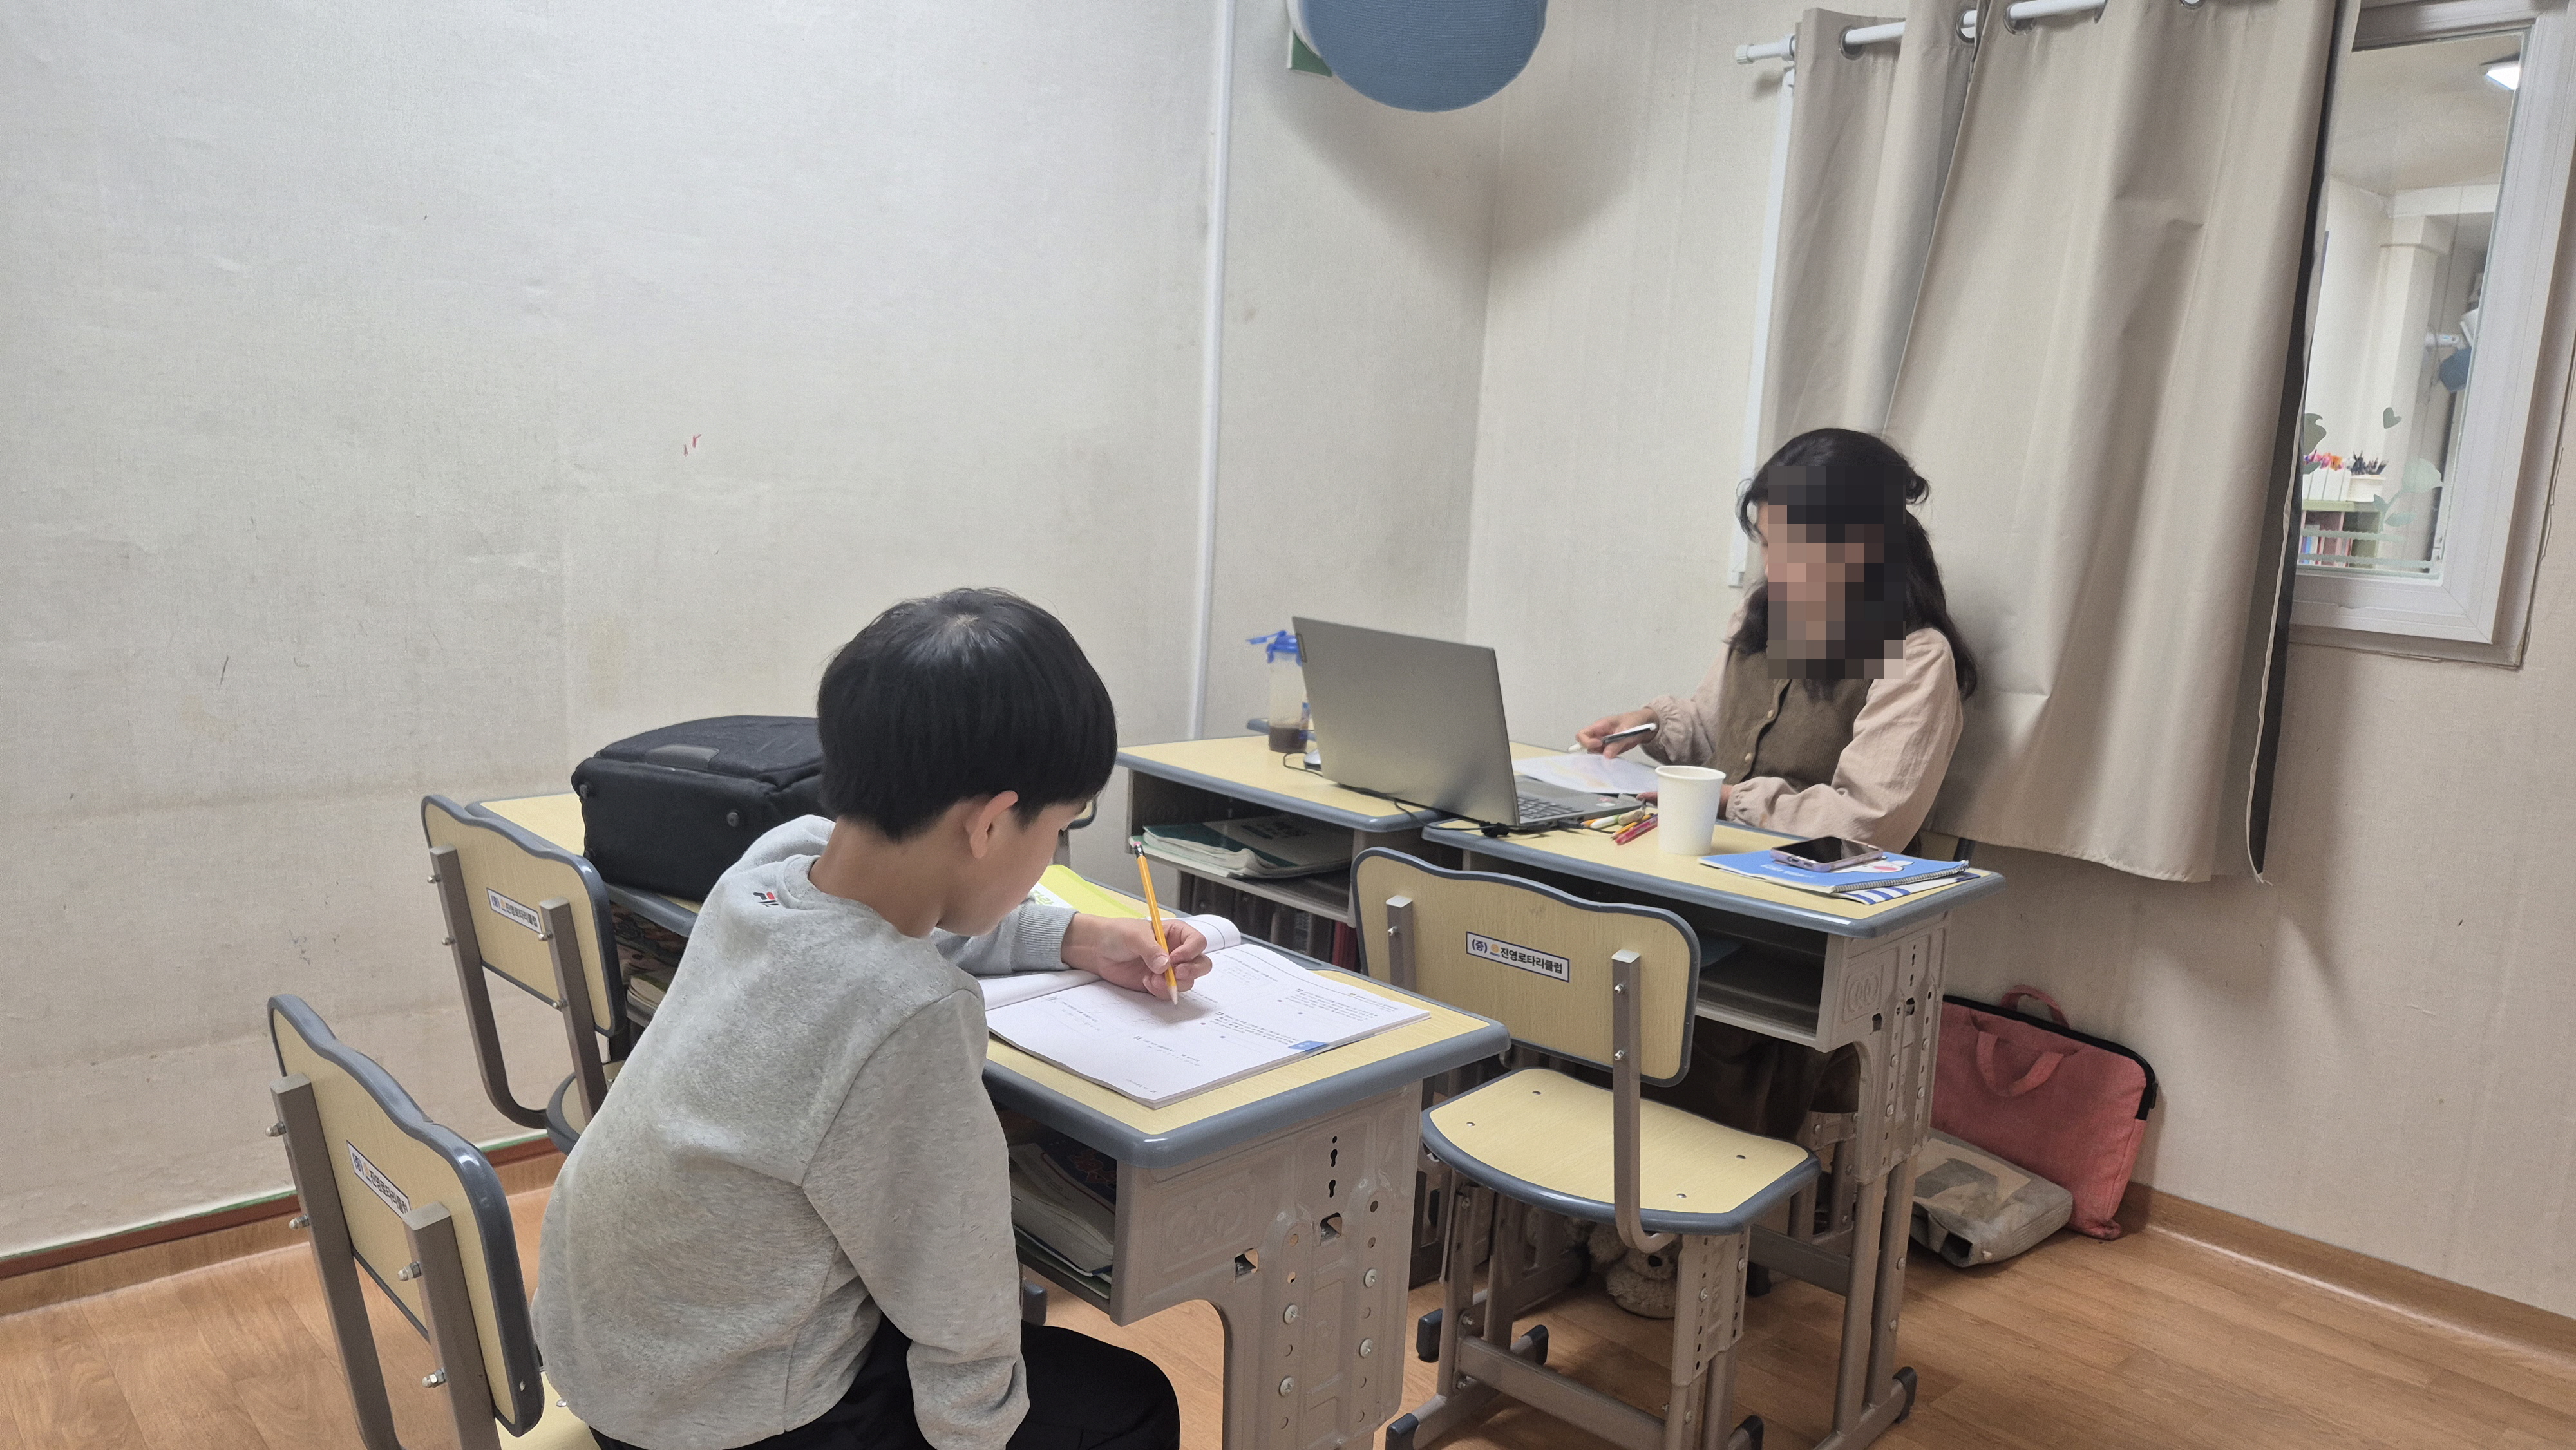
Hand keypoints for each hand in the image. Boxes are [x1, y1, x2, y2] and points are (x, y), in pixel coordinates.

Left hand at [1060, 914, 1212, 1001]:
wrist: (1097, 950)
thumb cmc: (1117, 934)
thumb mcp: (1134, 935)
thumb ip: (1151, 949)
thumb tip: (1165, 965)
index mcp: (1175, 933)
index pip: (1197, 942)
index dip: (1190, 951)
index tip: (1174, 958)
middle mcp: (1177, 952)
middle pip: (1201, 964)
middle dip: (1191, 971)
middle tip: (1175, 973)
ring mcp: (1169, 970)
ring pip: (1187, 981)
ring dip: (1173, 983)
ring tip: (1152, 979)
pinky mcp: (1158, 984)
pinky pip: (1170, 992)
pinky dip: (1161, 991)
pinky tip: (1146, 983)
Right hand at [1575, 708, 1658, 756]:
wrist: (1646, 724)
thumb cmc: (1635, 721)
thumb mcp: (1626, 730)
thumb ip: (1616, 743)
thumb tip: (1606, 755)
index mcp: (1600, 726)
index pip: (1582, 734)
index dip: (1586, 742)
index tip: (1599, 745)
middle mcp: (1599, 734)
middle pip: (1586, 745)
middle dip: (1593, 751)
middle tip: (1606, 752)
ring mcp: (1604, 742)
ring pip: (1594, 752)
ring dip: (1601, 756)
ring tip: (1614, 753)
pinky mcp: (1610, 749)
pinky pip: (1604, 755)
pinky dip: (1608, 759)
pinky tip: (1616, 757)